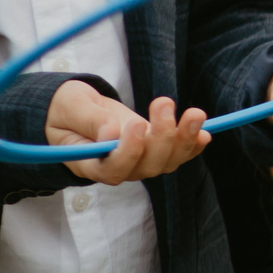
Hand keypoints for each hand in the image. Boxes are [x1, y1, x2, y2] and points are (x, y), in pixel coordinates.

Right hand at [45, 84, 210, 184]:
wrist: (78, 109)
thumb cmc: (68, 109)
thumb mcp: (71, 107)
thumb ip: (90, 121)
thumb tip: (113, 135)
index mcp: (90, 163)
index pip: (114, 169)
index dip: (129, 151)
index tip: (137, 124)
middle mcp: (119, 168)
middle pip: (148, 166)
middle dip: (163, 137)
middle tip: (163, 102)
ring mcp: (140, 162)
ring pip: (169, 161)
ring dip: (185, 138)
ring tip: (195, 113)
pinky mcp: (156, 151)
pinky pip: (180, 154)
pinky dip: (193, 144)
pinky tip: (204, 132)